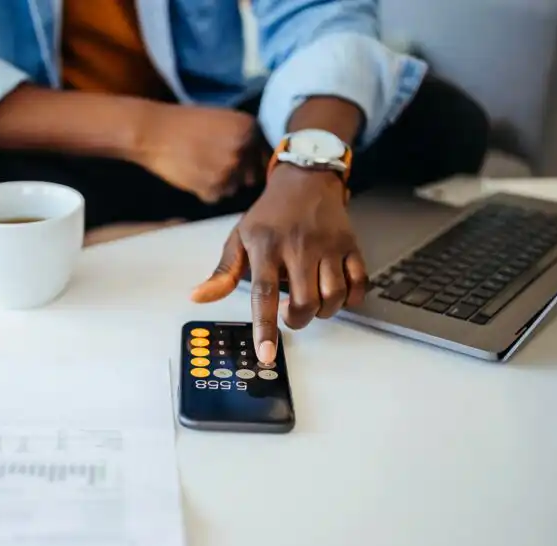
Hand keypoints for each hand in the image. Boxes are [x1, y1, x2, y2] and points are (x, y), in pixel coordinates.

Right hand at [134, 103, 268, 203]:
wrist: (153, 132)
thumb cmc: (186, 123)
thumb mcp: (223, 120)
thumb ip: (245, 138)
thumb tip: (263, 163)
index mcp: (250, 128)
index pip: (265, 156)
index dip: (251, 162)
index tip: (238, 162)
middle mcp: (244, 149)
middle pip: (252, 176)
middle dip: (238, 174)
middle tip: (215, 165)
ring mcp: (229, 170)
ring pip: (234, 189)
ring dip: (221, 184)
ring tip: (200, 167)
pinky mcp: (213, 188)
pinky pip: (217, 197)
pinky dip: (205, 191)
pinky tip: (192, 174)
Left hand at [190, 164, 368, 363]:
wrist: (306, 180)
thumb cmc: (269, 215)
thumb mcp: (239, 238)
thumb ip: (222, 273)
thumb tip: (198, 297)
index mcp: (266, 247)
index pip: (264, 294)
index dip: (265, 327)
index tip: (266, 354)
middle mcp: (299, 246)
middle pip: (304, 302)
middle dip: (297, 320)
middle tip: (289, 313)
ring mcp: (328, 245)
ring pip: (333, 296)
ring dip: (323, 311)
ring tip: (311, 302)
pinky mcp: (351, 245)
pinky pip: (358, 284)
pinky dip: (350, 299)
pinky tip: (335, 293)